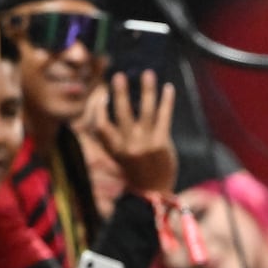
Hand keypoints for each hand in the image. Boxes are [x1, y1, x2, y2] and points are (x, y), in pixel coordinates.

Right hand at [76, 70, 177, 194]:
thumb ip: (112, 139)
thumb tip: (106, 112)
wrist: (154, 193)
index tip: (101, 93)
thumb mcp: (118, 158)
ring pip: (146, 111)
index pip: (101, 124)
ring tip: (148, 74)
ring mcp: (145, 144)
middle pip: (122, 113)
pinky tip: (168, 88)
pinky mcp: (161, 144)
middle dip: (120, 92)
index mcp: (113, 148)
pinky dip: (166, 101)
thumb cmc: (136, 172)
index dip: (98, 108)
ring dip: (147, 90)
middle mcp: (127, 145)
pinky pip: (164, 117)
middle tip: (119, 75)